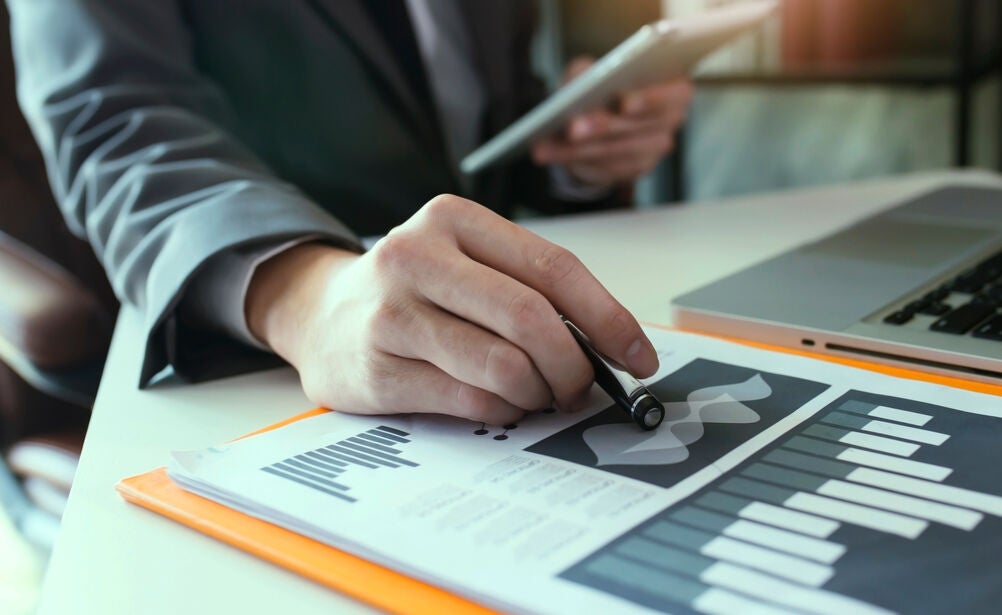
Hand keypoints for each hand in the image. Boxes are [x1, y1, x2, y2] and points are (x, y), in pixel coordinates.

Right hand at [245, 194, 658, 423]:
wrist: (318, 314)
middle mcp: (417, 256)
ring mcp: (392, 313)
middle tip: (582, 388)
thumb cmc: (414, 292)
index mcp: (454, 219)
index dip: (608, 319)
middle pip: (532, 318)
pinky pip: (470, 398)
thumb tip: (610, 345)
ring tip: (537, 395)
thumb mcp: (466, 263)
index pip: (554, 268)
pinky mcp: (377, 369)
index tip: (638, 357)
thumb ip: (529, 289)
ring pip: (504, 365)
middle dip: (574, 366)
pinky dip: (503, 409)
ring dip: (538, 393)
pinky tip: (500, 403)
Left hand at [531, 56, 693, 188]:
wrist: (600, 119)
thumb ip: (589, 69)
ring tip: (547, 144)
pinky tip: (549, 153)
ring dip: (580, 148)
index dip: (651, 99)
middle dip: (604, 127)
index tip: (625, 102)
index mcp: (673, 88)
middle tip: (574, 127)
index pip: (676, 94)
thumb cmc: (602, 86)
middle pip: (640, 127)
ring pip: (617, 150)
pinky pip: (605, 167)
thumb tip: (582, 80)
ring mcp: (655, 149)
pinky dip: (572, 159)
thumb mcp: (592, 70)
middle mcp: (670, 120)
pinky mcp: (636, 169)